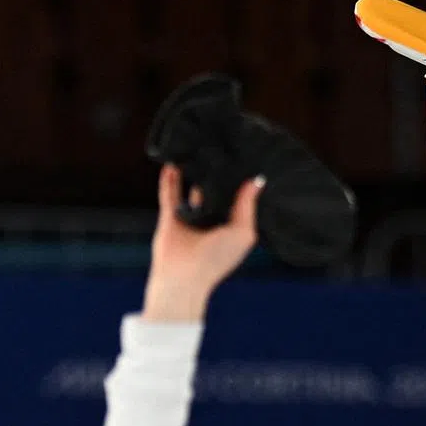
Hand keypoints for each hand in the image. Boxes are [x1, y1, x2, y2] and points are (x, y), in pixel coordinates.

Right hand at [142, 165, 264, 322]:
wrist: (183, 277)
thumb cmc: (216, 260)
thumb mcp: (243, 233)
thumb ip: (248, 206)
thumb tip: (257, 180)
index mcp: (229, 228)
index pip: (237, 201)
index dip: (242, 184)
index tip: (247, 161)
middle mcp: (210, 222)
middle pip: (215, 192)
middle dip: (218, 175)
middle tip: (223, 148)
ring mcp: (189, 220)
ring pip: (191, 190)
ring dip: (193, 173)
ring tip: (198, 150)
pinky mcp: (169, 218)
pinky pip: (169, 193)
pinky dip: (169, 179)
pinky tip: (172, 161)